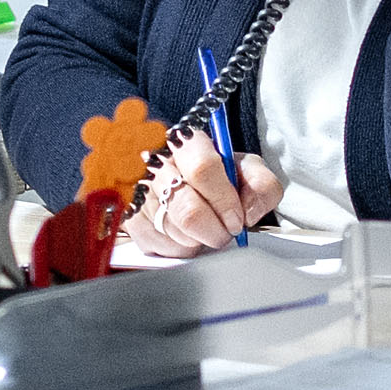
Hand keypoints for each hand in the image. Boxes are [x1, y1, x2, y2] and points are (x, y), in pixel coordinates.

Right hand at [127, 130, 282, 255]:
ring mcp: (138, 191)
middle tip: (226, 233)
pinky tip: (186, 233)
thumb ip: (261, 184)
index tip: (237, 219)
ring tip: (205, 227)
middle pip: (187, 209)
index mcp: (187, 142)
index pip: (203, 169)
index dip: (224, 201)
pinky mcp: (130, 218)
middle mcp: (156, 163)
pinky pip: (160, 246)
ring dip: (199, 239)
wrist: (184, 178)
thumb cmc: (217, 174)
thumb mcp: (245, 169)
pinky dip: (181, 247)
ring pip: (175, 232)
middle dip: (215, 230)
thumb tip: (248, 211)